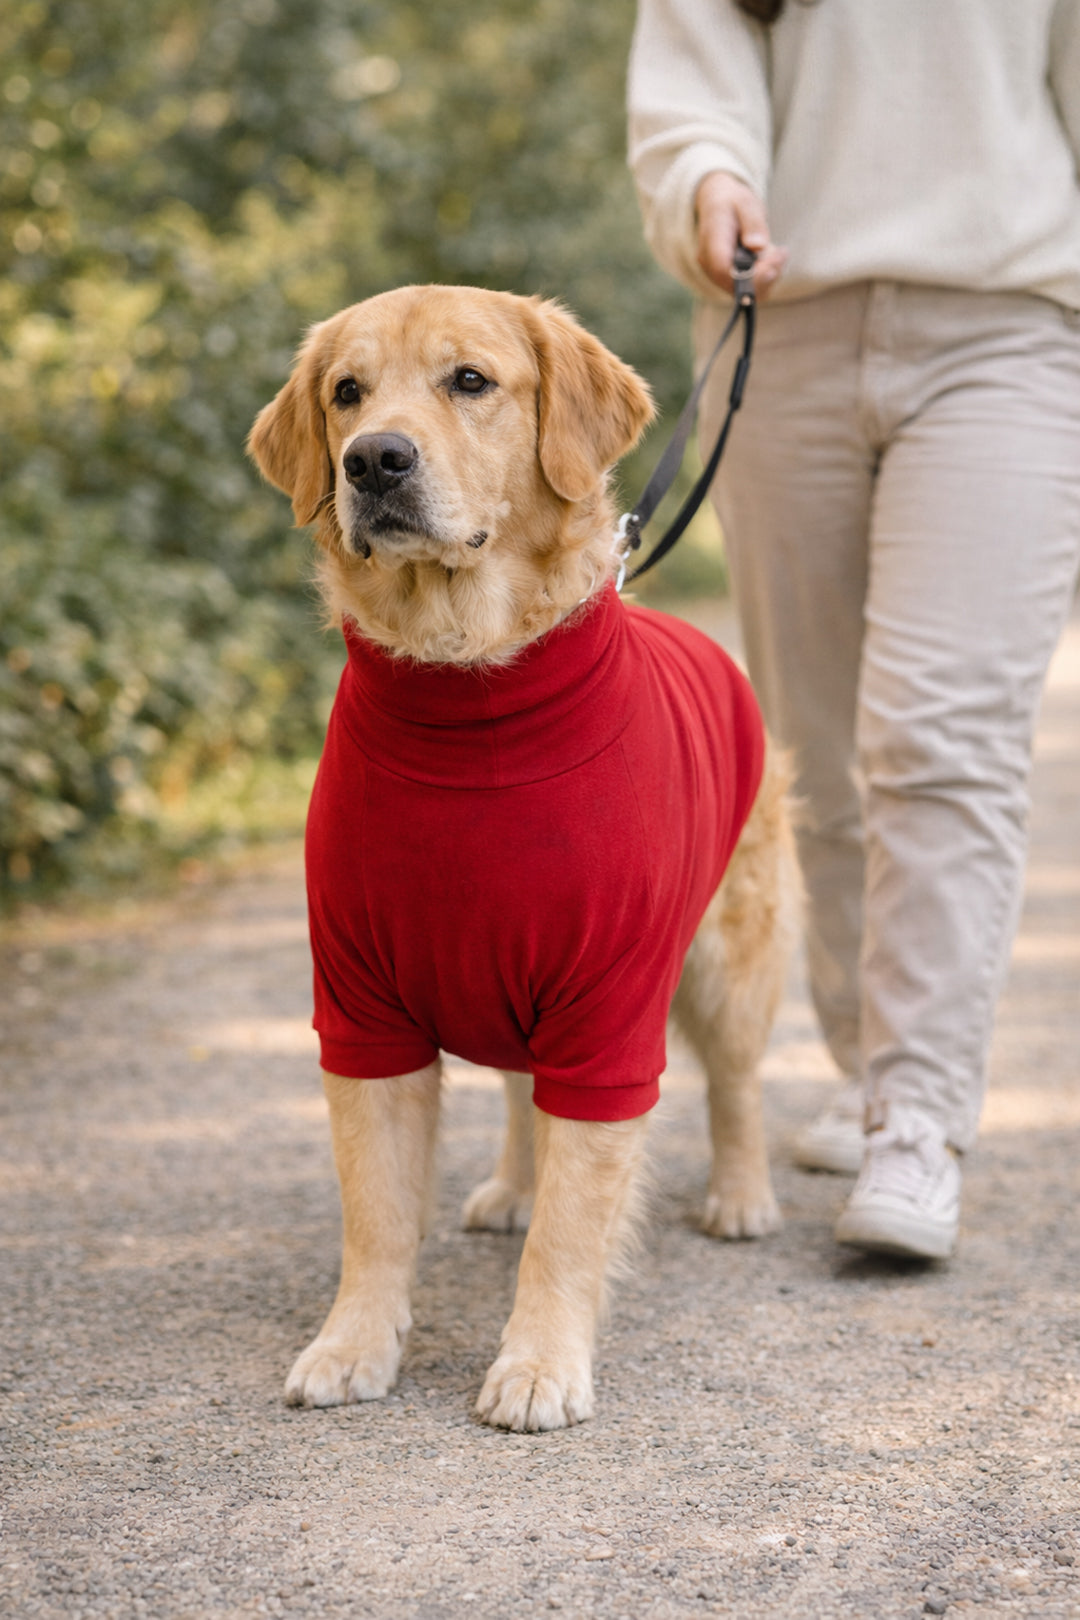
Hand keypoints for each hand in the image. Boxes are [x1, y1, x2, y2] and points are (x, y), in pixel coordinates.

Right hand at [695, 171, 787, 298]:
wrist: (720, 204)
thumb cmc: (733, 202)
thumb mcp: (745, 203)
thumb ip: (752, 223)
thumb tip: (758, 246)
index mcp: (711, 241)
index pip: (725, 271)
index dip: (751, 275)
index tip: (774, 263)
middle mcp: (709, 263)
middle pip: (734, 286)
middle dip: (763, 276)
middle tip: (782, 254)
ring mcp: (716, 274)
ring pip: (743, 291)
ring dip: (767, 277)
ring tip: (779, 253)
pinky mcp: (727, 278)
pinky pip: (747, 288)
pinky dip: (765, 277)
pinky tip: (773, 258)